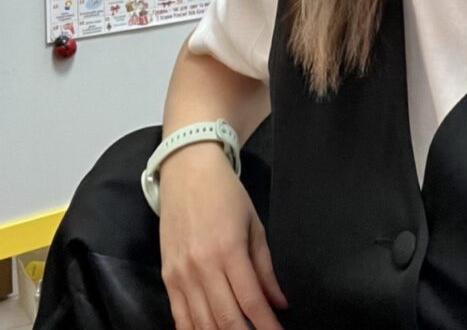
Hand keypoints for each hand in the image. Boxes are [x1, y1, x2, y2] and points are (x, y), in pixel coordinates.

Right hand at [159, 142, 288, 329]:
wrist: (187, 171)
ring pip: (202, 323)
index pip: (251, 301)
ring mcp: (181, 274)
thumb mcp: (254, 224)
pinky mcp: (167, 277)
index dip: (266, 325)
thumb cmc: (226, 193)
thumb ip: (265, 267)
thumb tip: (279, 302)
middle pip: (226, 318)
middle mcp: (203, 267)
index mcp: (229, 250)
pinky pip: (179, 317)